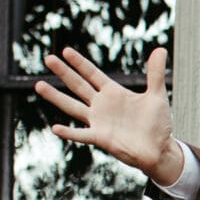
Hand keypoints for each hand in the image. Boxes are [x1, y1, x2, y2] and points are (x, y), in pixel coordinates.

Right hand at [39, 45, 177, 183]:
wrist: (160, 150)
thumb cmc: (157, 124)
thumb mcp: (157, 95)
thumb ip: (155, 73)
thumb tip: (160, 49)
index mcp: (114, 93)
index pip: (93, 74)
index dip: (80, 63)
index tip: (66, 51)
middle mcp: (102, 105)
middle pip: (78, 86)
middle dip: (64, 72)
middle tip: (48, 58)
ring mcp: (99, 121)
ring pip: (72, 106)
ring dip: (56, 97)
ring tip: (38, 85)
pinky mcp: (101, 138)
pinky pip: (81, 135)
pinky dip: (69, 132)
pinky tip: (55, 128)